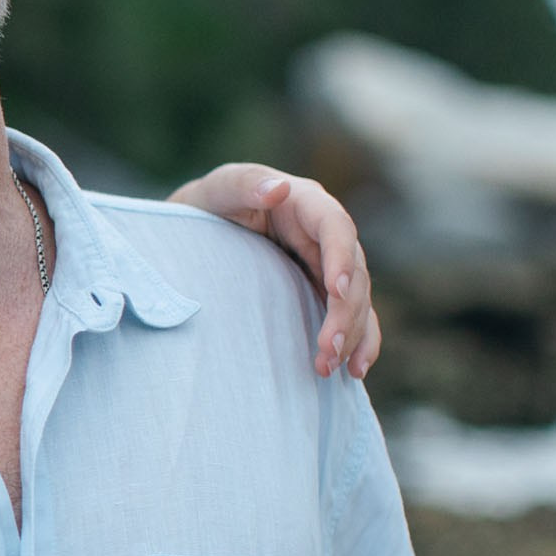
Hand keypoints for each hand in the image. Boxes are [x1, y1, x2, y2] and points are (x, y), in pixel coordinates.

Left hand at [172, 163, 381, 377]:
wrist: (197, 231)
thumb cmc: (209, 203)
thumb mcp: (220, 189)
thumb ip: (245, 184)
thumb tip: (279, 189)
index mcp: (305, 203)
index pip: (336, 227)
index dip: (342, 259)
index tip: (337, 291)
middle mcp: (324, 235)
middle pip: (353, 273)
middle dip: (345, 313)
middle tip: (327, 350)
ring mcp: (326, 264)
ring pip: (357, 300)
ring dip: (352, 335)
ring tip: (332, 368)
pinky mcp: (320, 290)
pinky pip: (351, 316)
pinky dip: (358, 342)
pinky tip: (355, 370)